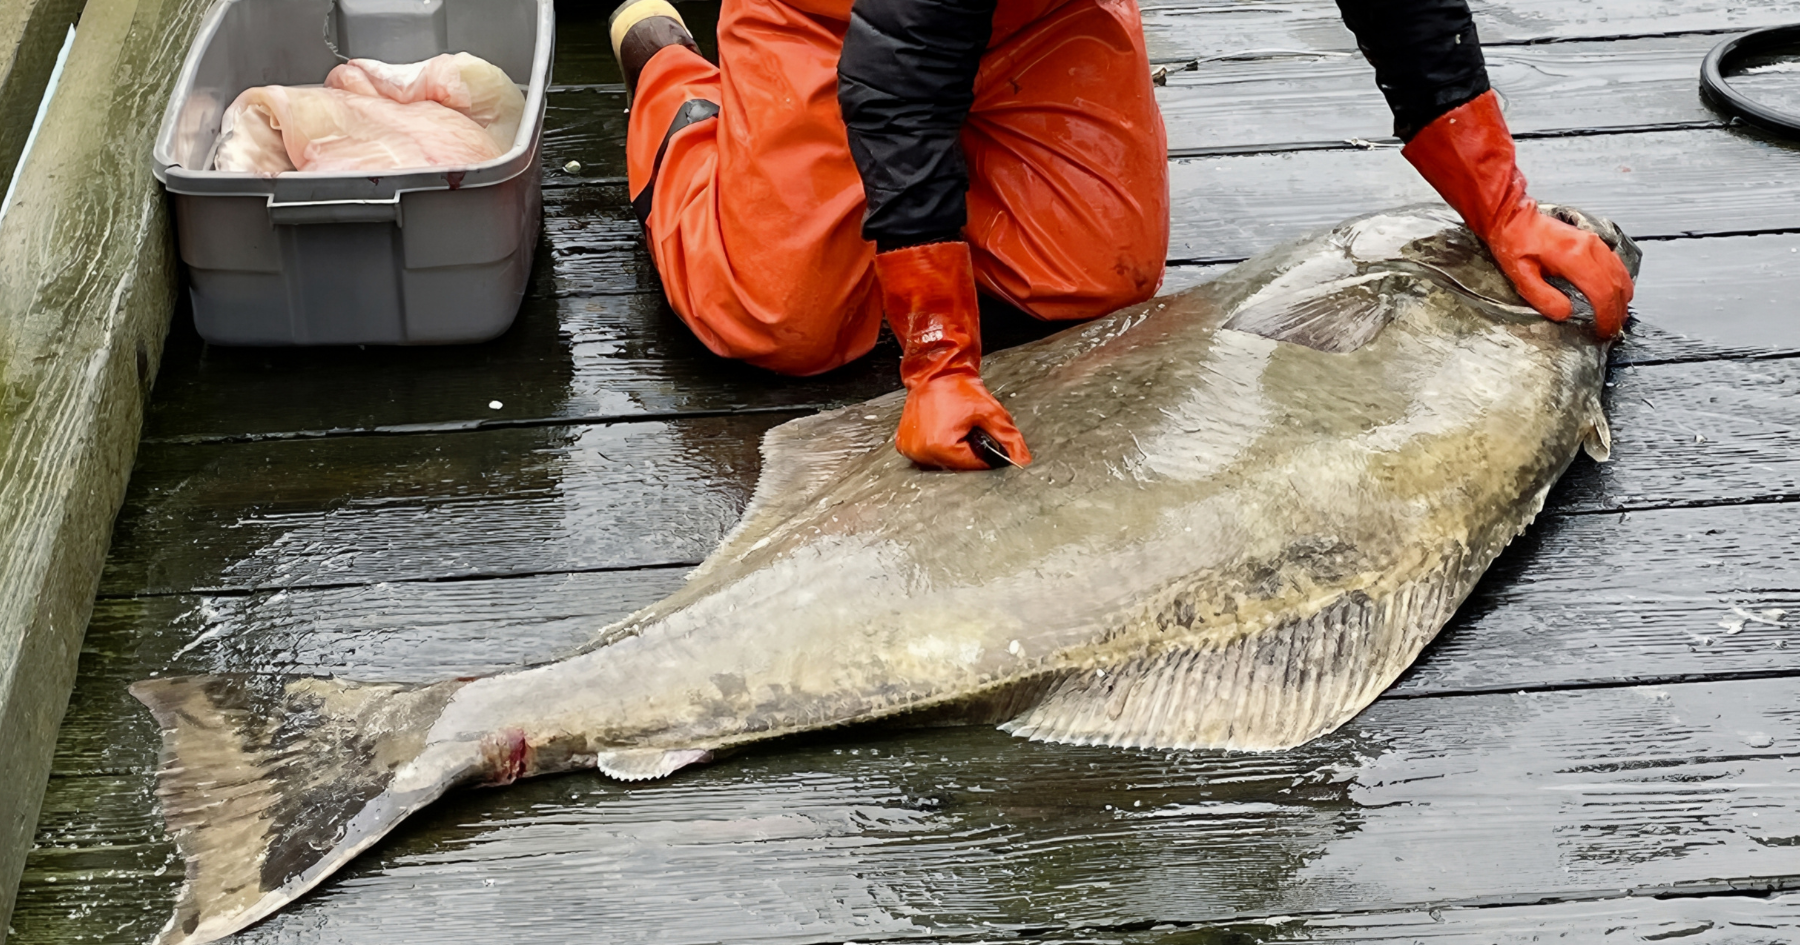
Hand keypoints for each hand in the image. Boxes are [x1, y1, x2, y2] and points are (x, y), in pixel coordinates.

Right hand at [896, 373, 1031, 469]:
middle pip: (955, 465)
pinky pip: (927, 454)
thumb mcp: (990, 412)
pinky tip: (941, 428)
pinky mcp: (904, 444)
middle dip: (967, 450)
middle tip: (966, 426)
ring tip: (953, 425)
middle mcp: (921, 451)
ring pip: (941, 461)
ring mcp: (910, 449)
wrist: (935, 371)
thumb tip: (1022, 459)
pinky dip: (936, 446)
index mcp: (940, 446)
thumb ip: (1008, 438)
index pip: (972, 465)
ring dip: (951, 450)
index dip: (984, 453)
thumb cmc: (958, 388)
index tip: (982, 435)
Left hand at [1403, 90, 1635, 339]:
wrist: (1512, 217)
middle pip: (1616, 285)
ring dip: (1622, 297)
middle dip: (1617, 311)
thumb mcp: (1520, 276)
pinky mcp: (1593, 241)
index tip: (1603, 332)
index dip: (1606, 317)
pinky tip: (1615, 293)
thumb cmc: (1513, 244)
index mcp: (1574, 257)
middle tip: (1611, 330)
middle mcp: (1590, 248)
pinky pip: (1616, 264)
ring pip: (1621, 274)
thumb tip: (1565, 314)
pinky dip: (1620, 282)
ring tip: (1615, 316)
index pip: (1602, 294)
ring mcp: (1594, 243)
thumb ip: (1543, 297)